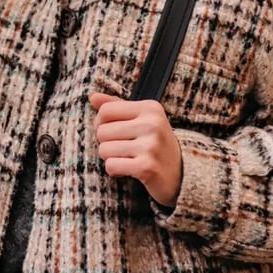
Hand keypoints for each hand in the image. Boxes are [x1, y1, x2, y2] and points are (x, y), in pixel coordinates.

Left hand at [90, 92, 182, 208]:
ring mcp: (150, 146)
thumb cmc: (155, 143)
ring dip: (111, 158)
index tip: (113, 131)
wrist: (180, 175)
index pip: (105, 111)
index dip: (101, 123)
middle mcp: (152, 124)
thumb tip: (92, 97)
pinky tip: (129, 169)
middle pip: (102, 131)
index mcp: (150, 108)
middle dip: (107, 143)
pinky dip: (115, 170)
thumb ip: (117, 106)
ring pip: (104, 150)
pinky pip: (111, 166)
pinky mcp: (147, 167)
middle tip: (125, 148)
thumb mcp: (141, 119)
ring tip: (128, 158)